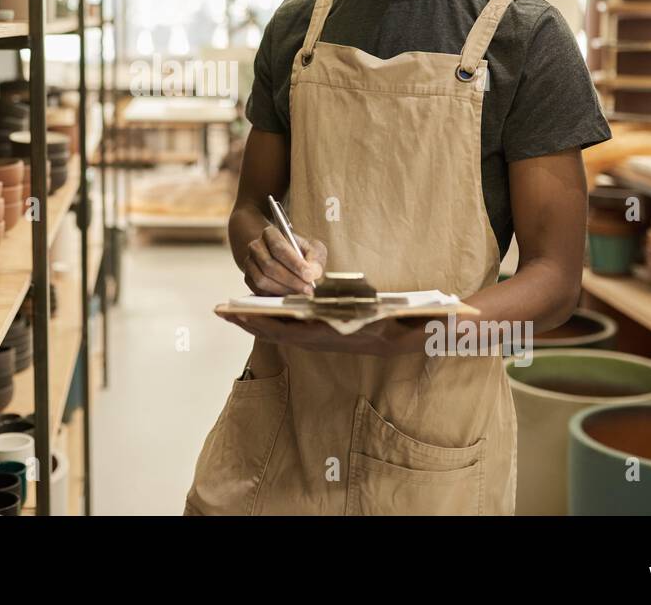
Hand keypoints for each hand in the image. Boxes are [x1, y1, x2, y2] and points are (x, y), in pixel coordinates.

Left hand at [220, 311, 431, 356]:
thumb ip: (423, 321)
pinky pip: (295, 325)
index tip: (247, 317)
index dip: (272, 324)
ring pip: (286, 330)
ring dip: (259, 321)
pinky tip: (258, 311)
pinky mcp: (328, 330)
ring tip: (231, 310)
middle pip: (284, 332)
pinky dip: (274, 318)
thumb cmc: (423, 323)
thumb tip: (428, 318)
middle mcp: (334, 340)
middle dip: (253, 323)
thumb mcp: (424, 321)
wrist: (427, 334)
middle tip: (223, 311)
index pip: (302, 331)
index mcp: (347, 337)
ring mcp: (329, 337)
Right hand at [243, 225, 325, 295]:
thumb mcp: (313, 249)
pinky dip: (275, 295)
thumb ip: (315, 260)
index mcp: (271, 233)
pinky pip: (258, 290)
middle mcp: (256, 246)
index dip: (294, 263)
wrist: (285, 258)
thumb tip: (311, 274)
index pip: (279, 247)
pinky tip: (289, 294)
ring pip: (262, 280)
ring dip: (283, 289)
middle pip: (269, 265)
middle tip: (308, 289)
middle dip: (291, 280)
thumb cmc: (301, 252)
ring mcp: (249, 263)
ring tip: (300, 293)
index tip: (309, 276)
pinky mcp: (248, 278)